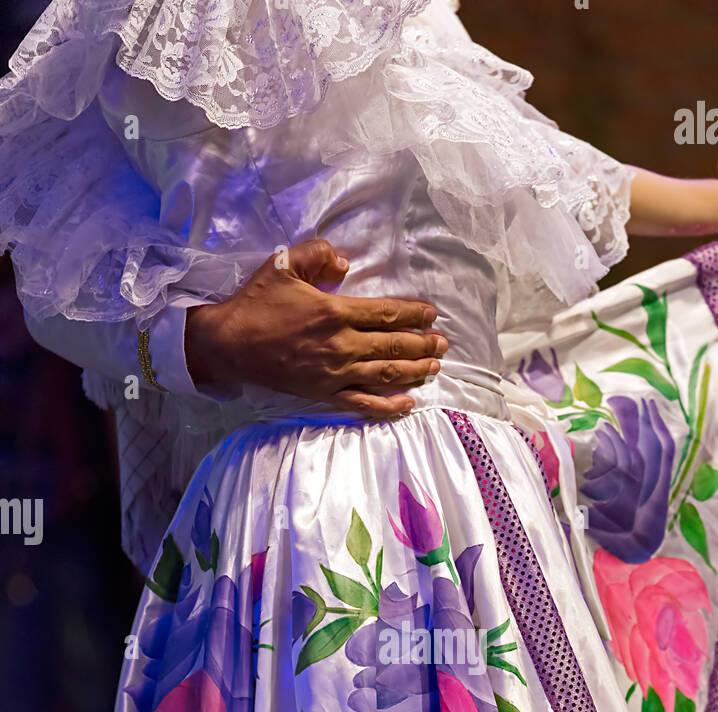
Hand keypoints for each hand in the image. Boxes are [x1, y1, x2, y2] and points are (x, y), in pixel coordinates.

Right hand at [185, 239, 447, 419]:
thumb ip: (317, 255)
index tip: (431, 315)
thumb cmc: (256, 303)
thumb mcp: (284, 265)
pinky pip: (362, 403)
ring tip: (434, 368)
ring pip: (385, 374)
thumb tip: (346, 262)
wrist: (229, 344)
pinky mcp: (324, 394)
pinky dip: (387, 406)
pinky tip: (407, 405)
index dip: (413, 314)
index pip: (385, 314)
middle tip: (442, 343)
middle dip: (422, 344)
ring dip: (414, 371)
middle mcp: (341, 345)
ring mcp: (335, 374)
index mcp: (335, 312)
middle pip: (392, 346)